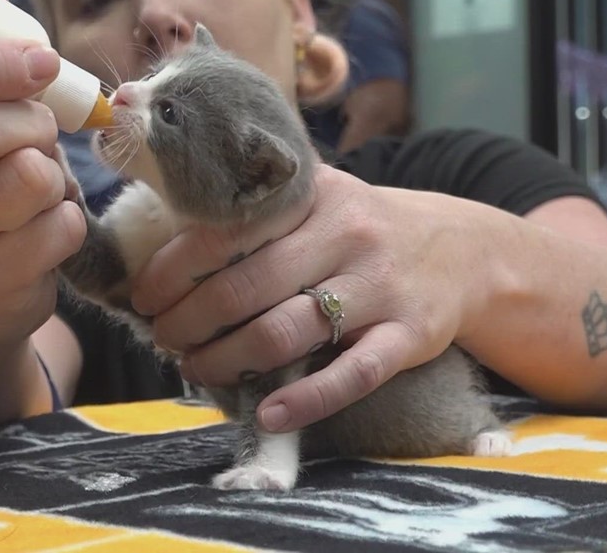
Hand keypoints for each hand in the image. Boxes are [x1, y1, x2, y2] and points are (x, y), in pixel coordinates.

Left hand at [131, 164, 492, 432]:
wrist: (461, 250)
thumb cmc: (359, 230)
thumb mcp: (316, 200)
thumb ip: (257, 216)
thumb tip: (164, 255)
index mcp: (314, 194)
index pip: (225, 230)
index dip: (173, 270)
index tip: (145, 296)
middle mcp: (348, 234)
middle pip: (247, 287)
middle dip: (189, 321)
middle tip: (165, 338)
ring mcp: (380, 286)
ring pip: (287, 332)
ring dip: (227, 359)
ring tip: (197, 368)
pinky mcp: (408, 335)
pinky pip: (350, 376)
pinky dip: (304, 400)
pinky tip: (267, 413)